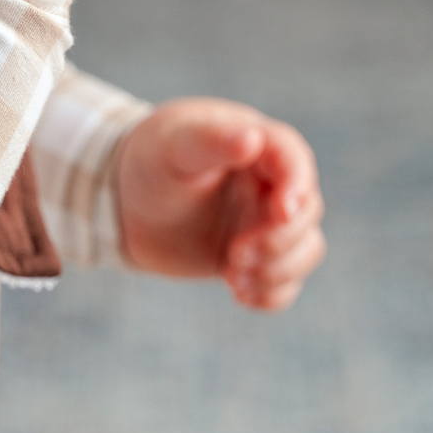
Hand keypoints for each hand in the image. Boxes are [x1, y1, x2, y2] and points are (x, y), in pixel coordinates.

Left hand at [117, 98, 324, 310]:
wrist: (125, 202)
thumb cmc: (152, 159)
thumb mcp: (174, 145)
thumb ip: (211, 140)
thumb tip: (252, 138)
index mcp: (257, 145)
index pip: (295, 161)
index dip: (297, 188)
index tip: (280, 213)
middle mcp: (269, 183)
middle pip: (306, 212)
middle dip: (279, 240)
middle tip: (236, 253)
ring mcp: (263, 221)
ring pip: (305, 249)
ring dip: (278, 270)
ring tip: (233, 275)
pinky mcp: (254, 256)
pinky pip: (284, 281)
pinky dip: (271, 294)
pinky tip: (238, 293)